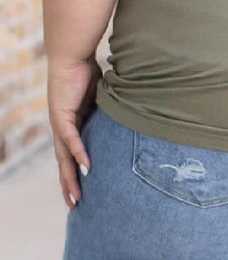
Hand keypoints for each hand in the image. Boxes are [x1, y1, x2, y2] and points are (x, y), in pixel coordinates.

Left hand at [47, 55, 101, 210]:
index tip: (83, 190)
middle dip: (69, 185)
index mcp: (72, 123)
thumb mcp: (102, 95)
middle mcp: (63, 127)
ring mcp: (60, 123)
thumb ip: (111, 108)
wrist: (72, 53)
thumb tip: (135, 111)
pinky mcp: (61, 116)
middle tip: (75, 206)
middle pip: (65, 162)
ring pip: (64, 158)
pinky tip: (87, 169)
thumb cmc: (87, 67)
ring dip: (70, 179)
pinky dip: (79, 155)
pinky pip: (72, 140)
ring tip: (76, 198)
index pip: (73, 154)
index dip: (76, 172)